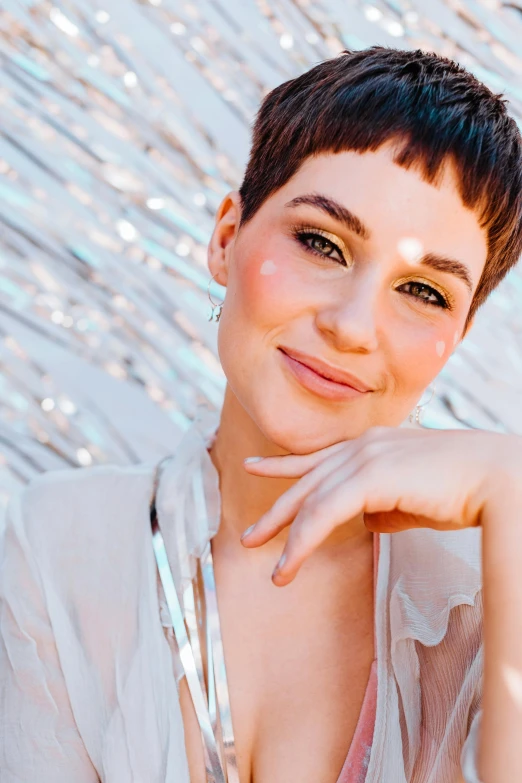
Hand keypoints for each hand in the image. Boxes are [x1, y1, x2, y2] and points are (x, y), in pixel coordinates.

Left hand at [241, 426, 521, 585]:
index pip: (317, 458)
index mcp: (370, 445)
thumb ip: (383, 505)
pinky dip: (303, 541)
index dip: (283, 466)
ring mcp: (364, 457)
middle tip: (249, 536)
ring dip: (287, 537)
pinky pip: (323, 512)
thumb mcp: (411, 498)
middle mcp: (361, 446)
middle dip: (276, 511)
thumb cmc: (462, 488)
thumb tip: (364, 518)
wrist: (494, 476)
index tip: (255, 467)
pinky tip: (290, 564)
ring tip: (272, 568)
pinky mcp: (369, 476)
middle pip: (304, 480)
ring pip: (310, 500)